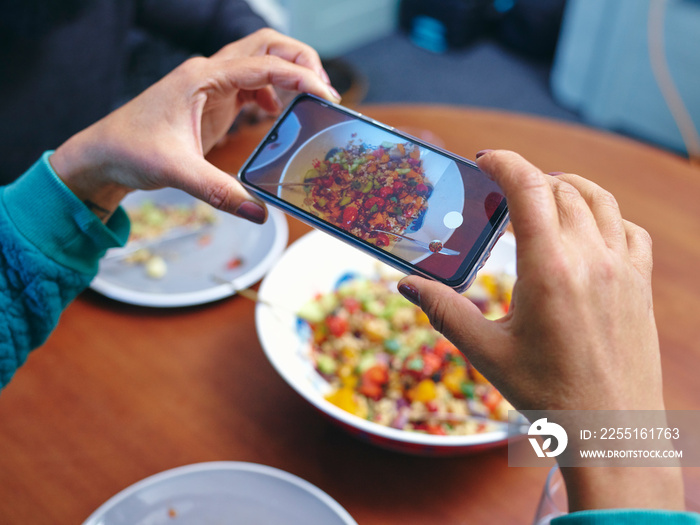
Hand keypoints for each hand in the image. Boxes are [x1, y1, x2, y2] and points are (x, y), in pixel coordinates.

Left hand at [50, 29, 339, 222]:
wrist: (103, 154)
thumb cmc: (130, 151)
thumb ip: (221, 193)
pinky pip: (251, 83)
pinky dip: (272, 91)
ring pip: (260, 60)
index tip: (326, 94)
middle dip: (300, 59)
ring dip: (288, 73)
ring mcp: (211, 84)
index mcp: (202, 77)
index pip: (263, 64)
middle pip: (266, 45)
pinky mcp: (211, 99)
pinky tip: (276, 114)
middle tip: (324, 90)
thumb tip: (261, 214)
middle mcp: (209, 73)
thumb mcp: (178, 173)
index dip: (300, 76)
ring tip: (310, 100)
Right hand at [398, 150, 683, 510]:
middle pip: (561, 190)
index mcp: (549, 270)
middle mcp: (591, 259)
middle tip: (502, 192)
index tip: (485, 159)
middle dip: (528, 179)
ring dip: (567, 188)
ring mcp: (623, 269)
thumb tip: (405, 285)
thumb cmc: (547, 393)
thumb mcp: (486, 351)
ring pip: (600, 201)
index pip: (529, 189)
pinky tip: (588, 230)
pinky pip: (629, 230)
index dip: (505, 163)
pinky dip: (606, 216)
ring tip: (543, 196)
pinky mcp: (640, 285)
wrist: (612, 430)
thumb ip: (444, 311)